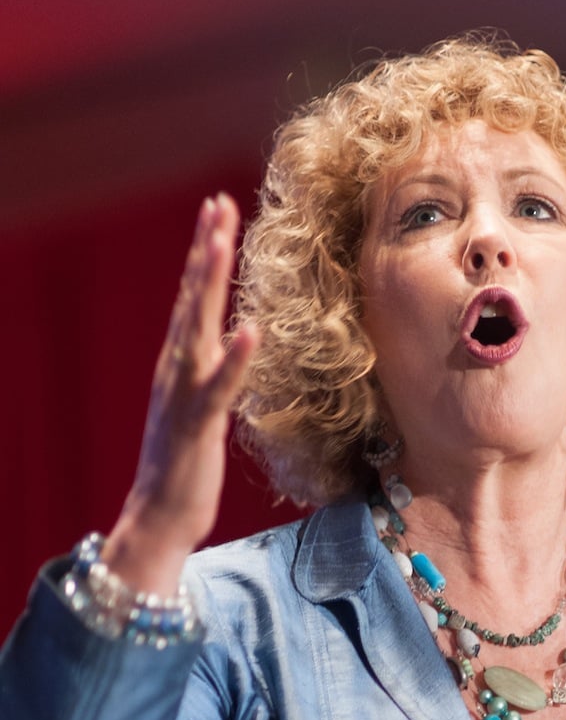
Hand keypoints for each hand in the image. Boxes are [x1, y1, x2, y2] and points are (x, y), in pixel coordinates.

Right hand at [103, 194, 258, 593]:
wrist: (160, 516)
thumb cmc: (185, 467)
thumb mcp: (202, 408)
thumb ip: (213, 373)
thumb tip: (233, 343)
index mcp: (179, 364)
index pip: (194, 298)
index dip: (204, 253)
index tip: (217, 210)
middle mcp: (176, 370)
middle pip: (193, 299)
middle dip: (205, 250)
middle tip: (217, 203)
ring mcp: (184, 395)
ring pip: (198, 330)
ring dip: (210, 285)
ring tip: (222, 242)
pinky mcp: (198, 424)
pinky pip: (218, 387)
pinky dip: (234, 358)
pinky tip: (250, 330)